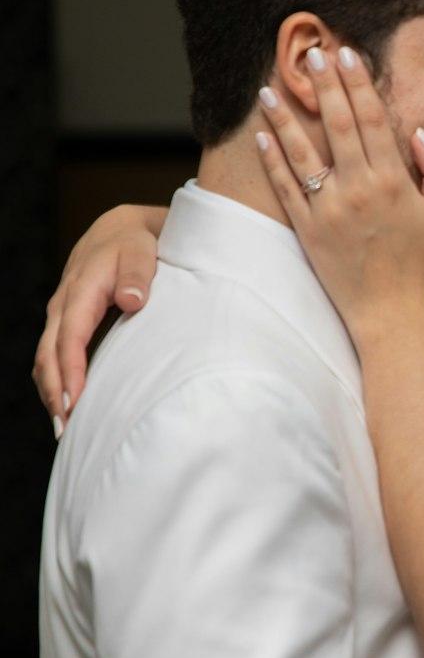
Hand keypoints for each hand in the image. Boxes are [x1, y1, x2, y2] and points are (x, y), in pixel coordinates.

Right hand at [33, 205, 162, 433]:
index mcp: (81, 289)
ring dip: (51, 391)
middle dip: (54, 392)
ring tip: (65, 429)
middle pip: (49, 354)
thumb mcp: (141, 249)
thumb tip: (131, 301)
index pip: (71, 337)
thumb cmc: (136, 241)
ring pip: (46, 357)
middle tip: (66, 429)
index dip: (70, 371)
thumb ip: (137, 274)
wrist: (122, 228)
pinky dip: (56, 380)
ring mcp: (63, 313)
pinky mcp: (68, 321)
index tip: (74, 402)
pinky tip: (68, 405)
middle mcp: (65, 304)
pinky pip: (54, 354)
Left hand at [256, 48, 423, 339]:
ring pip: (303, 152)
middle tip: (312, 53)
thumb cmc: (419, 264)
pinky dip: (273, 160)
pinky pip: (286, 188)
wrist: (391, 313)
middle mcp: (359, 190)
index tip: (348, 55)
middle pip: (337, 125)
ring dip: (286, 116)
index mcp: (393, 181)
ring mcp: (329, 210)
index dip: (358, 84)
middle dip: (325, 85)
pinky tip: (263, 136)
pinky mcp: (307, 231)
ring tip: (270, 87)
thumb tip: (418, 135)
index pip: (372, 119)